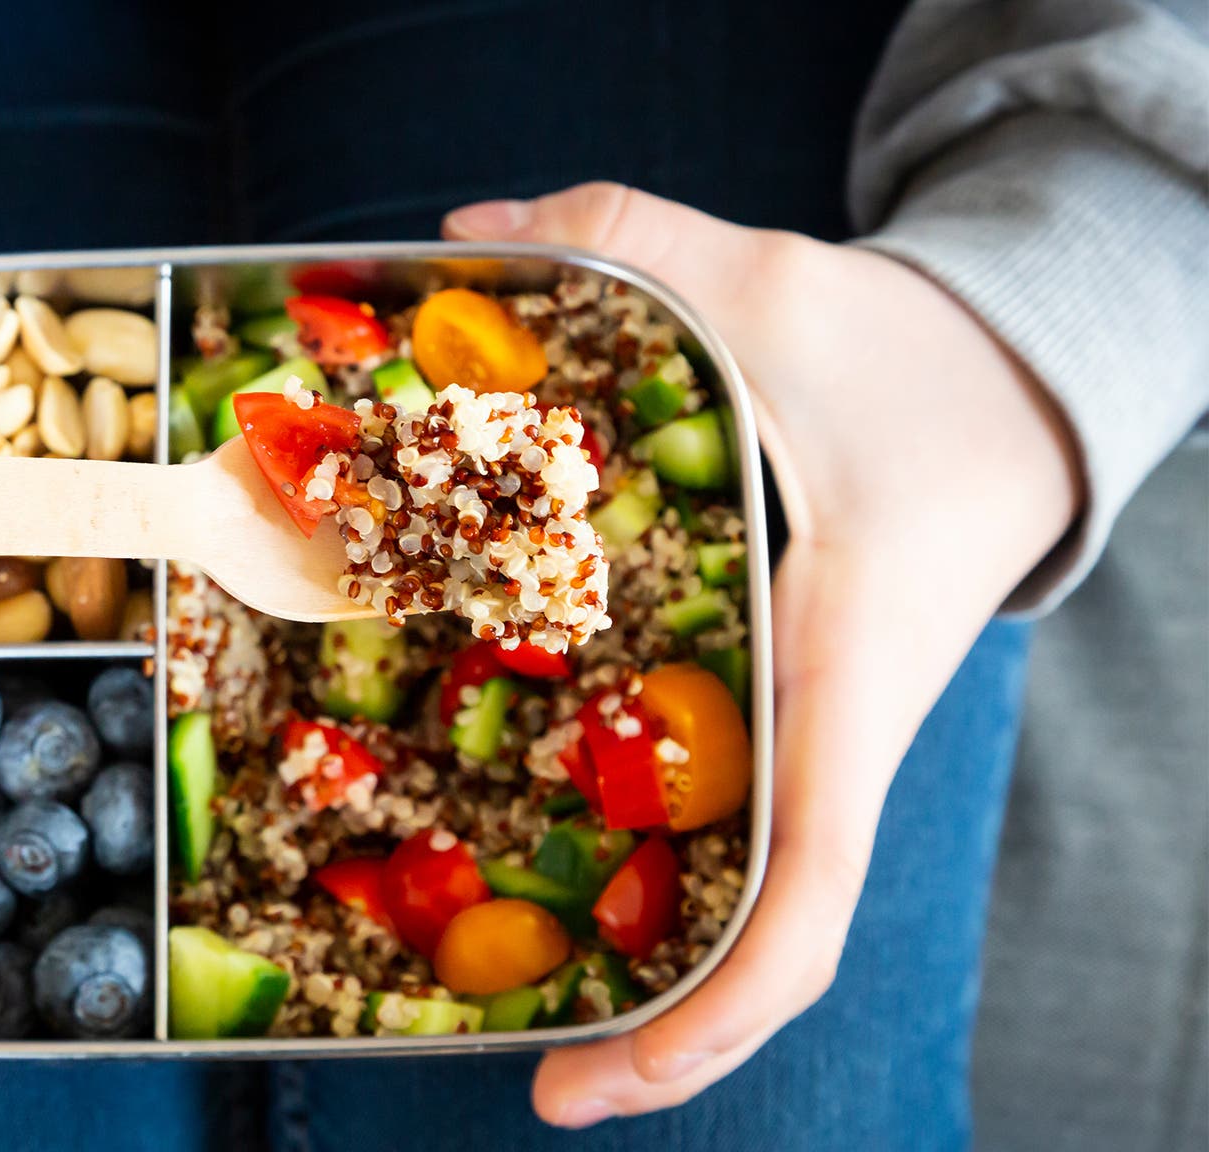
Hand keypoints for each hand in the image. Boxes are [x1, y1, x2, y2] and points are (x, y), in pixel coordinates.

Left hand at [444, 185, 1079, 1124]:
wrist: (1012, 384)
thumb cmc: (919, 361)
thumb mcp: (778, 284)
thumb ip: (631, 238)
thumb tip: (467, 230)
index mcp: (846, 682)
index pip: (808, 897)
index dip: (710, 1017)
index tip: (587, 1087)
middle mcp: (824, 741)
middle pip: (758, 941)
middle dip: (660, 1037)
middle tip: (525, 1084)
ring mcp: (800, 737)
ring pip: (736, 896)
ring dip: (647, 970)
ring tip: (501, 1013)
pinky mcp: (774, 708)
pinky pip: (716, 818)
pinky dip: (646, 866)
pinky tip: (537, 858)